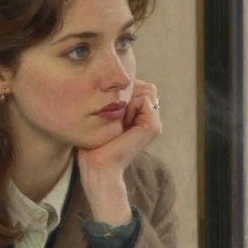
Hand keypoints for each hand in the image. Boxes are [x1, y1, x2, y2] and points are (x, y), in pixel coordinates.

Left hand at [77, 81, 161, 224]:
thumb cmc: (94, 143)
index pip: (141, 86)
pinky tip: (121, 123)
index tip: (108, 110)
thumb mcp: (104, 116)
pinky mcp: (153, 126)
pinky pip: (144, 99)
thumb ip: (116, 100)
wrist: (97, 166)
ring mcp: (154, 123)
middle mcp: (150, 119)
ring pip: (146, 90)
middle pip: (145, 86)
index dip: (124, 90)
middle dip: (127, 94)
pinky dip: (129, 106)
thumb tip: (118, 81)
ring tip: (117, 120)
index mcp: (141, 116)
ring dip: (127, 100)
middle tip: (113, 116)